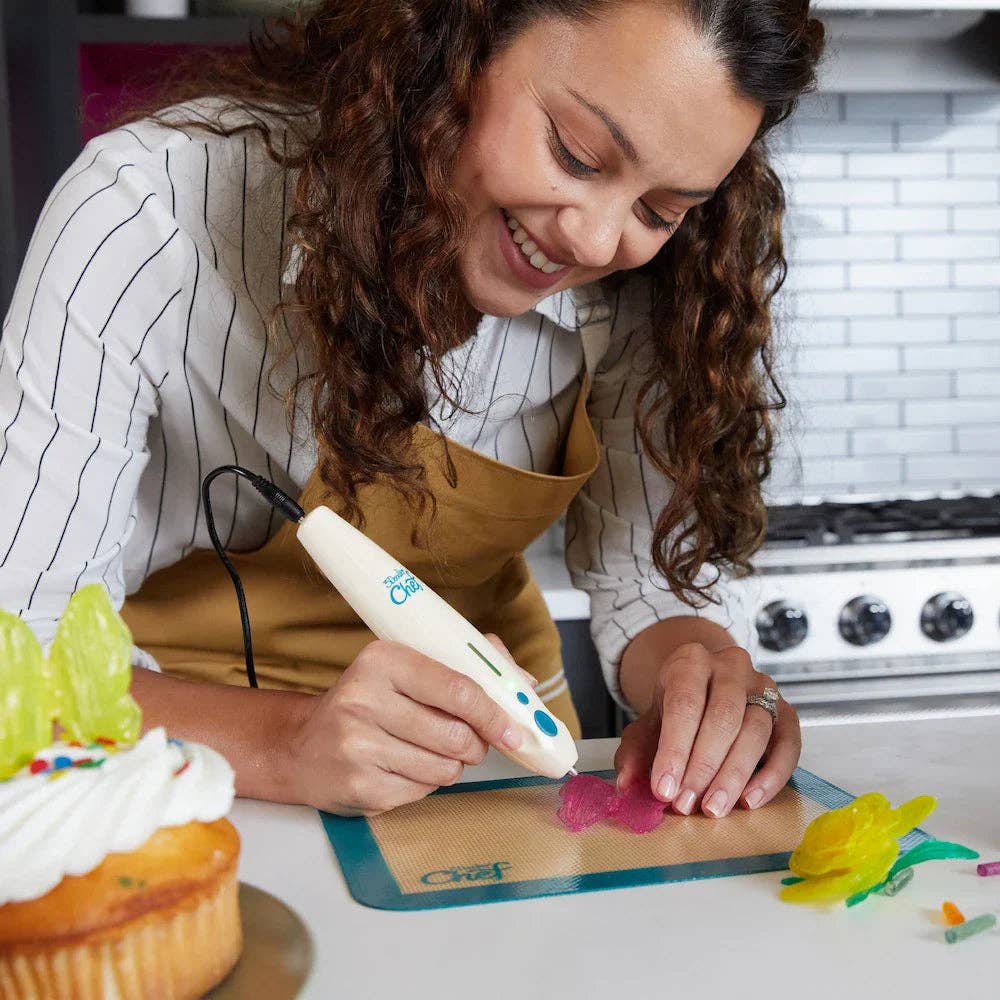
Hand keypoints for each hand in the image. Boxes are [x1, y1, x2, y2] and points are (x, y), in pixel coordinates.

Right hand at [287, 635, 533, 815]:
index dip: (495, 713)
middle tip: (468, 742)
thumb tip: (524, 684)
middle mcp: (365, 700)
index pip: (459, 689)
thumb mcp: (405, 668)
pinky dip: (425, 784)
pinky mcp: (361, 787)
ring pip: (445, 768)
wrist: (302, 745)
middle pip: (456, 735)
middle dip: (474, 744)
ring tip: (429, 752)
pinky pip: (423, 792)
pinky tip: (404, 768)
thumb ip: (466, 666)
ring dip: (451, 765)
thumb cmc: (367, 702)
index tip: (515, 729)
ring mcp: (359, 747)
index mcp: (383, 660)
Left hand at [614, 642, 800, 817]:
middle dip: (703, 767)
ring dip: (733, 776)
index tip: (663, 789)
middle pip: (723, 718)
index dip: (674, 750)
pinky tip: (750, 800)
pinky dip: (771, 776)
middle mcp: (732, 667)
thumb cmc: (677, 710)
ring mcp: (763, 687)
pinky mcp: (786, 711)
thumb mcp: (648, 724)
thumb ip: (635, 752)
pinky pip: (788, 744)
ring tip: (713, 807)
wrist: (707, 685)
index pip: (685, 703)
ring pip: (756, 731)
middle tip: (687, 804)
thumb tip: (627, 785)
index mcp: (691, 661)